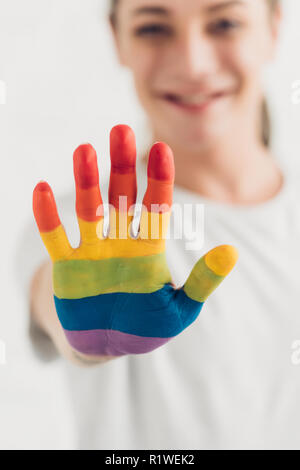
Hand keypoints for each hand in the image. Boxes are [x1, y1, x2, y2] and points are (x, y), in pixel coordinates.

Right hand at [32, 125, 237, 356]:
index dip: (159, 179)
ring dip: (87, 182)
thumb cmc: (148, 326)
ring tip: (85, 150)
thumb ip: (203, 281)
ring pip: (89, 210)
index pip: (157, 207)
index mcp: (150, 248)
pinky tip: (40, 189)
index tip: (162, 148)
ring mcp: (92, 251)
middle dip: (122, 166)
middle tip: (121, 130)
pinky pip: (55, 237)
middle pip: (121, 197)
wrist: (109, 343)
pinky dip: (47, 216)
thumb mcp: (181, 308)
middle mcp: (121, 242)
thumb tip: (231, 252)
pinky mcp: (67, 266)